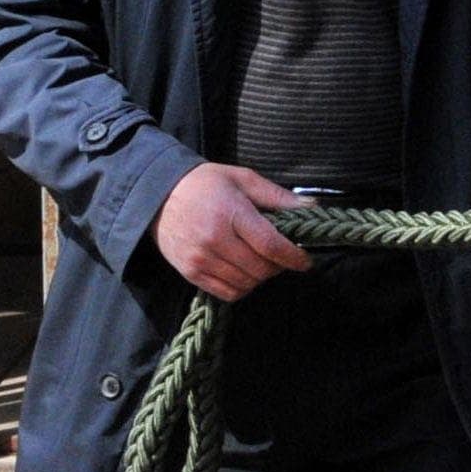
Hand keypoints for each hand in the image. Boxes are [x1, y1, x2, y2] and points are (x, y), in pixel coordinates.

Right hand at [152, 162, 313, 299]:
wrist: (159, 195)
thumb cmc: (205, 184)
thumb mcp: (242, 179)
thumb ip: (277, 196)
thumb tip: (311, 208)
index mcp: (231, 213)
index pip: (270, 245)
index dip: (293, 257)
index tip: (305, 261)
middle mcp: (215, 239)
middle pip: (260, 269)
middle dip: (277, 266)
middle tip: (279, 256)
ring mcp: (201, 259)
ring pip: (246, 284)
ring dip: (260, 277)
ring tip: (259, 262)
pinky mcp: (191, 273)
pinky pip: (227, 293)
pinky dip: (242, 287)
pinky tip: (243, 272)